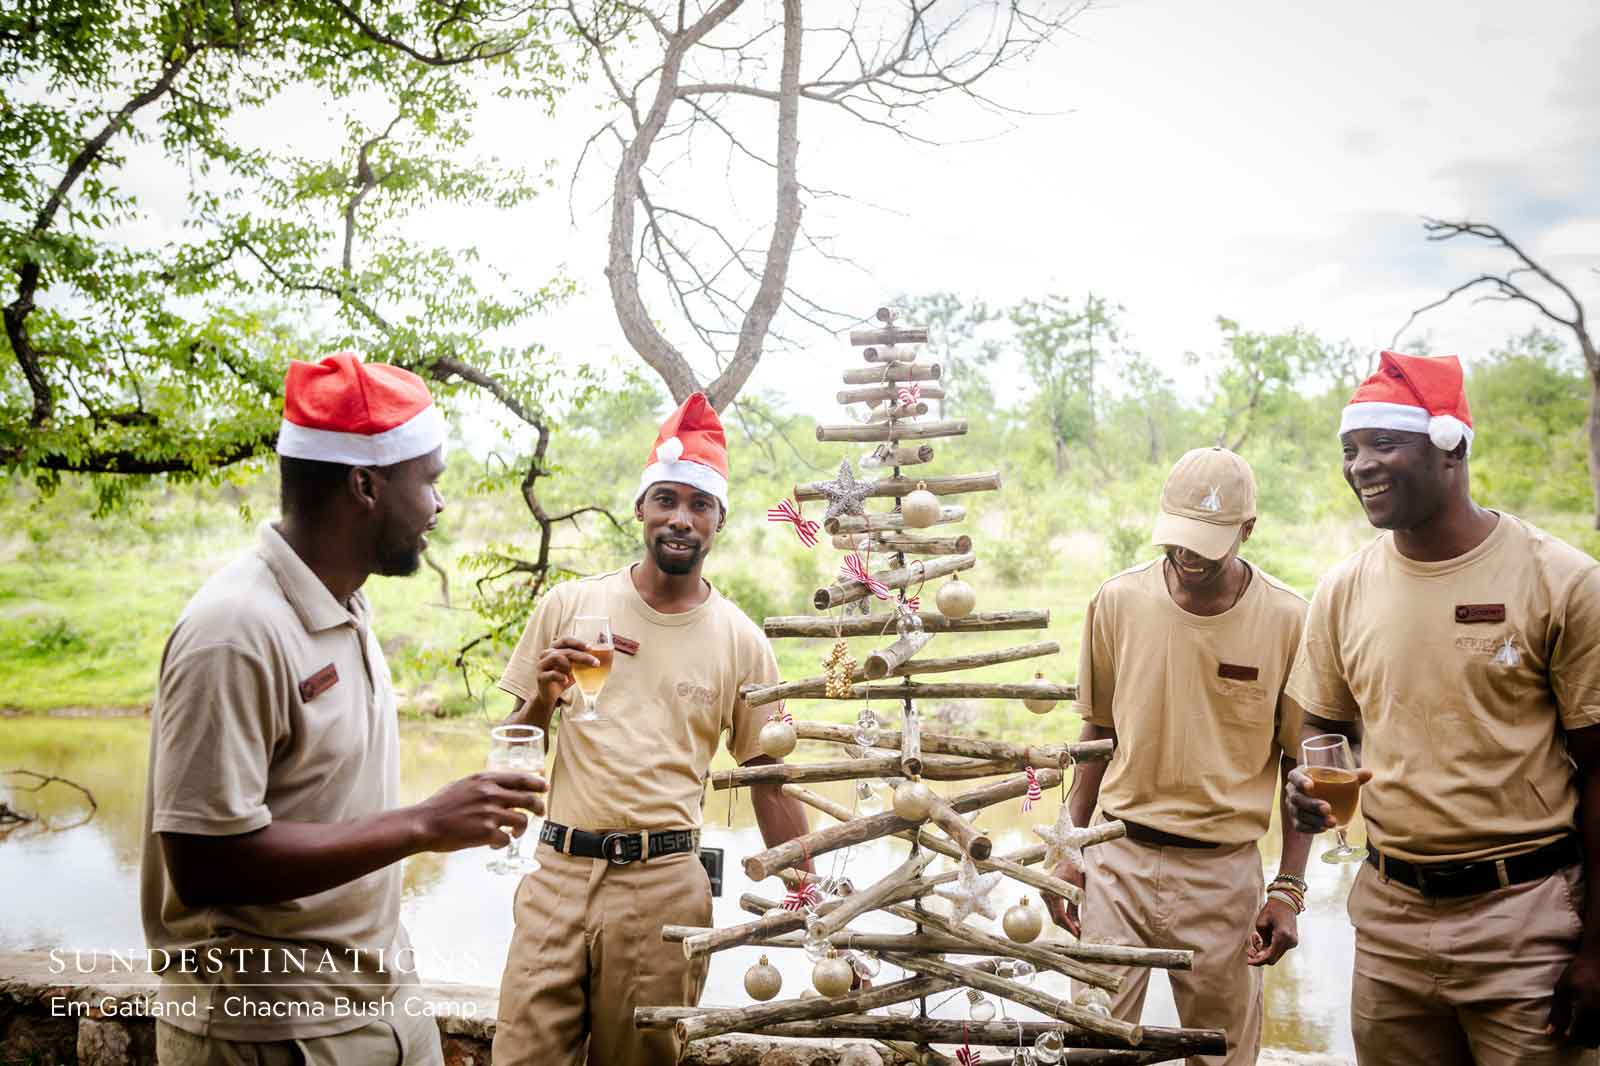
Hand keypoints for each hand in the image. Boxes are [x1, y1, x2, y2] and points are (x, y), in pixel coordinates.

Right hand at [413, 771, 547, 852]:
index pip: (520, 778)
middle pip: (529, 799)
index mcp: (485, 779)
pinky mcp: (486, 833)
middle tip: (541, 813)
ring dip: (521, 829)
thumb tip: (497, 786)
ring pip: (522, 821)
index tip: (545, 788)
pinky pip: (507, 840)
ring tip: (513, 833)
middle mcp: (491, 794)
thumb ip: (482, 784)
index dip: (537, 783)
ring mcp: (490, 813)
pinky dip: (504, 843)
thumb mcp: (463, 784)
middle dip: (539, 807)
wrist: (424, 824)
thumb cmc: (440, 805)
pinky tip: (493, 845)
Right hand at [531, 637, 598, 715]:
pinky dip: (561, 676)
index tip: (590, 648)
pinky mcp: (540, 677)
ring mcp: (542, 664)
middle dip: (582, 656)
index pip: (566, 640)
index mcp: (555, 649)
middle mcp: (547, 654)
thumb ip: (583, 661)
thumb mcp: (575, 668)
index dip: (578, 642)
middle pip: (566, 650)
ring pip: (557, 658)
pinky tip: (566, 680)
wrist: (549, 695)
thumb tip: (604, 654)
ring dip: (570, 664)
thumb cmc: (563, 678)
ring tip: (576, 672)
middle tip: (595, 662)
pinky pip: (551, 674)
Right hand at [1043, 856, 1085, 936]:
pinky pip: (1056, 910)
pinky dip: (1064, 917)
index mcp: (1051, 893)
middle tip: (1079, 936)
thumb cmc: (1074, 871)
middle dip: (1068, 928)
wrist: (1067, 859)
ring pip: (1055, 915)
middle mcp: (1045, 895)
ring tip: (1078, 931)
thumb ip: (1075, 907)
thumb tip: (1077, 926)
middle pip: (1056, 918)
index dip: (1069, 927)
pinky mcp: (1048, 897)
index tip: (1077, 934)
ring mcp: (1045, 896)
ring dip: (1066, 924)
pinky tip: (1073, 923)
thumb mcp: (1078, 889)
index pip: (1059, 916)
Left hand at [1246, 898, 1298, 965]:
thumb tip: (1260, 954)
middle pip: (1273, 958)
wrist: (1285, 901)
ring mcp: (1292, 942)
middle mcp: (1290, 942)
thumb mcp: (1260, 924)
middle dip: (1259, 957)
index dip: (1257, 961)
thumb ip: (1260, 941)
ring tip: (1254, 937)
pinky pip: (1278, 949)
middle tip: (1248, 951)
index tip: (1247, 961)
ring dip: (1264, 951)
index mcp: (1282, 936)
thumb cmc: (1271, 910)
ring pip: (1275, 954)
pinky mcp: (1292, 941)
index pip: (1269, 956)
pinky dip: (1269, 947)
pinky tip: (1261, 938)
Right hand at [1285, 764, 1372, 833]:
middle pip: (1297, 798)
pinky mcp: (1296, 820)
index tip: (1311, 786)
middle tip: (1328, 808)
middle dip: (1312, 804)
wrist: (1318, 795)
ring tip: (1332, 822)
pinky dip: (1311, 828)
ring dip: (1314, 819)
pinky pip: (1300, 826)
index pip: (1294, 777)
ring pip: (1299, 814)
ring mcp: (1292, 807)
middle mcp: (1292, 791)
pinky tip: (1324, 829)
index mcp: (1299, 775)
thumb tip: (1369, 773)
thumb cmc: (1328, 783)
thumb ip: (1352, 776)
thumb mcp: (1338, 777)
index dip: (1300, 781)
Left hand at [1548, 947, 1599, 1045]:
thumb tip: (1549, 1032)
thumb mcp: (1562, 989)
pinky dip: (1599, 1033)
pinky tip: (1592, 1028)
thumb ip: (1557, 1012)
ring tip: (1582, 1034)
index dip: (1569, 1038)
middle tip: (1572, 1037)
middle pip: (1591, 1039)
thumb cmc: (1577, 974)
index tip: (1564, 1037)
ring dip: (1591, 1040)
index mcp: (1587, 1006)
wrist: (1599, 960)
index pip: (1577, 1033)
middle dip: (1580, 1042)